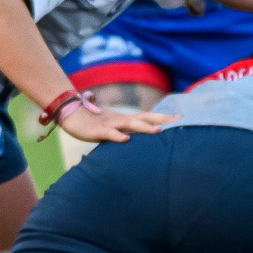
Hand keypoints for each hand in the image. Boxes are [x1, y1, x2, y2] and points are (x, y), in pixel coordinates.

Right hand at [57, 105, 173, 144]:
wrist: (70, 113)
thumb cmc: (92, 121)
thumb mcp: (112, 126)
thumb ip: (126, 130)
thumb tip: (139, 136)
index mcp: (125, 119)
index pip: (149, 117)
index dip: (164, 118)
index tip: (182, 118)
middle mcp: (121, 119)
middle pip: (145, 118)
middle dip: (162, 120)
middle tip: (179, 121)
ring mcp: (110, 124)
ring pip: (130, 124)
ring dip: (144, 127)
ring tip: (157, 131)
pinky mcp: (98, 130)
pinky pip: (109, 133)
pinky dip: (118, 135)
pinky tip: (126, 139)